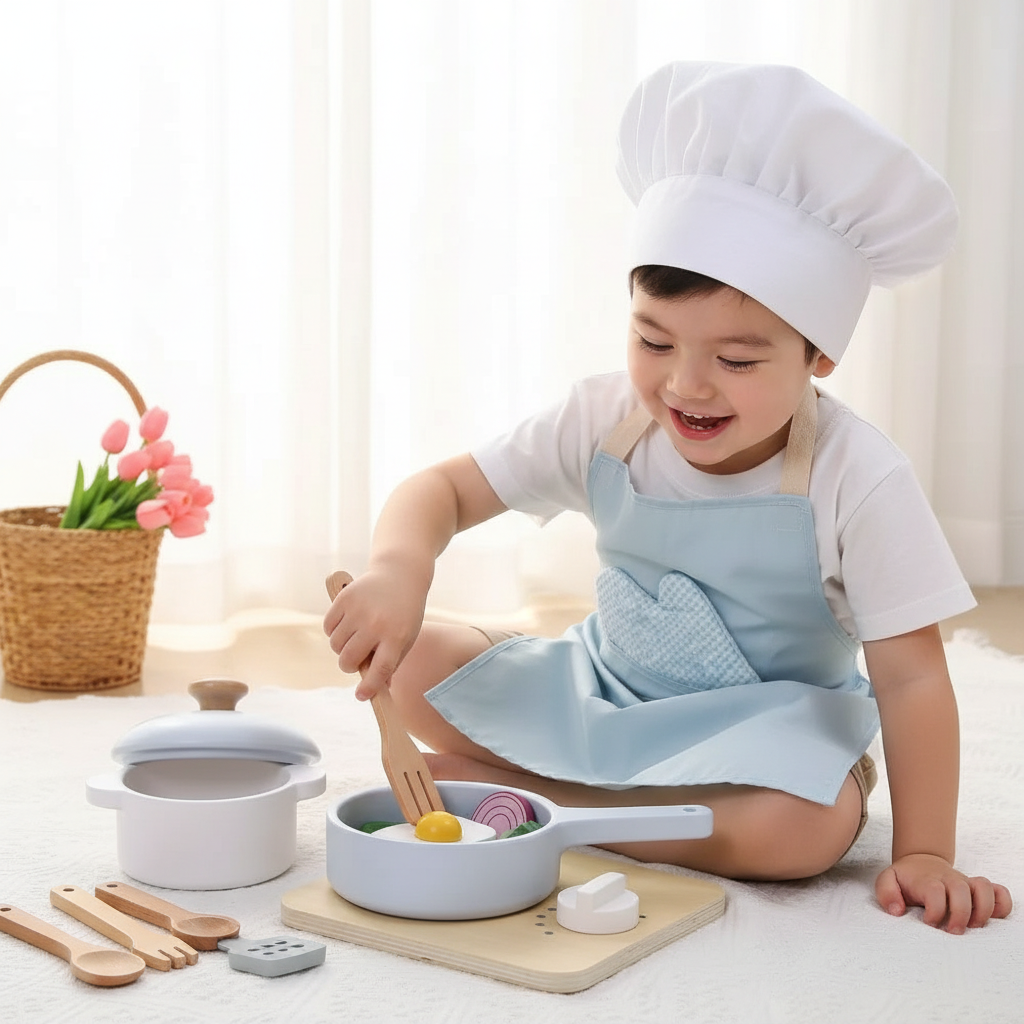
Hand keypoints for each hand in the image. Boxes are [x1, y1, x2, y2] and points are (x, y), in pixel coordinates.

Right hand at [323, 567, 426, 699]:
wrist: (400, 574)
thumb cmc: (405, 612)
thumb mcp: (407, 637)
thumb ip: (392, 662)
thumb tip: (375, 688)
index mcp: (396, 635)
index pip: (380, 669)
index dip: (369, 687)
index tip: (361, 695)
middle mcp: (376, 623)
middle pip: (349, 660)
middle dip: (349, 666)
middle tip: (356, 660)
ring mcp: (359, 610)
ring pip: (336, 645)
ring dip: (342, 648)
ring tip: (355, 638)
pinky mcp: (344, 598)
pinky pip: (328, 627)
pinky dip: (334, 631)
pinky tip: (347, 625)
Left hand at [875, 853, 1011, 932]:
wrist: (922, 862)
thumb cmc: (907, 879)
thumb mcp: (888, 880)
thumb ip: (886, 892)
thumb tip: (897, 911)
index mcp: (928, 880)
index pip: (935, 891)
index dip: (934, 910)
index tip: (928, 922)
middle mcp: (950, 880)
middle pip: (962, 891)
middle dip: (959, 915)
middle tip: (951, 931)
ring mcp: (967, 883)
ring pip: (984, 889)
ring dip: (982, 910)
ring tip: (972, 926)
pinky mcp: (979, 889)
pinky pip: (1000, 892)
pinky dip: (1002, 905)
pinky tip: (992, 917)